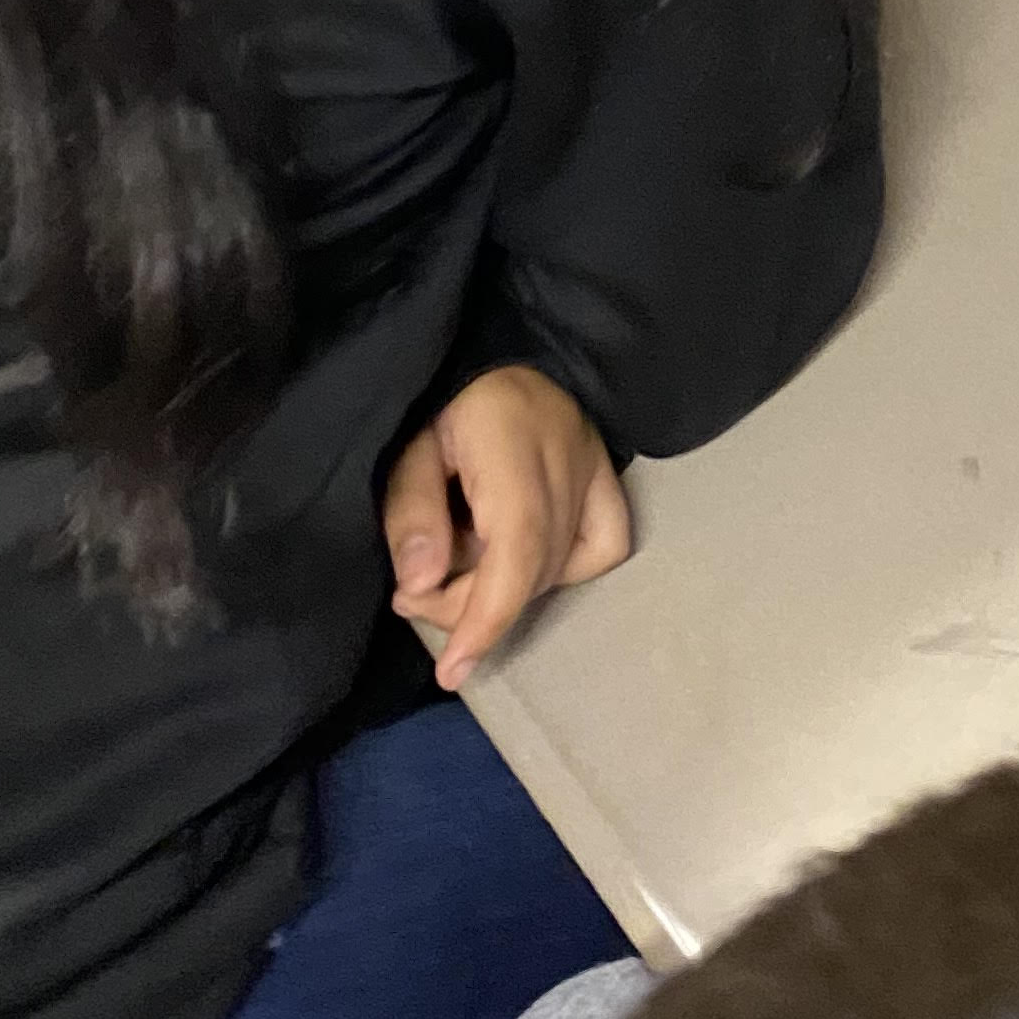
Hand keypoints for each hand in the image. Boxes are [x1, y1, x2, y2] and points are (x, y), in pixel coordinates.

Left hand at [382, 365, 631, 693]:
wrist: (499, 350)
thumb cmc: (444, 399)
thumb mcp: (408, 443)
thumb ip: (410, 511)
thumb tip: (421, 586)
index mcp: (511, 440)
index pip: (516, 547)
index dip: (485, 616)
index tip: (452, 668)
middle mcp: (567, 455)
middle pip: (535, 567)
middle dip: (469, 606)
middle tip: (415, 596)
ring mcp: (597, 466)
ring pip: (564, 565)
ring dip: (505, 589)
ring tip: (457, 570)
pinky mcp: (611, 475)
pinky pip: (604, 545)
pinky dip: (561, 570)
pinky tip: (519, 561)